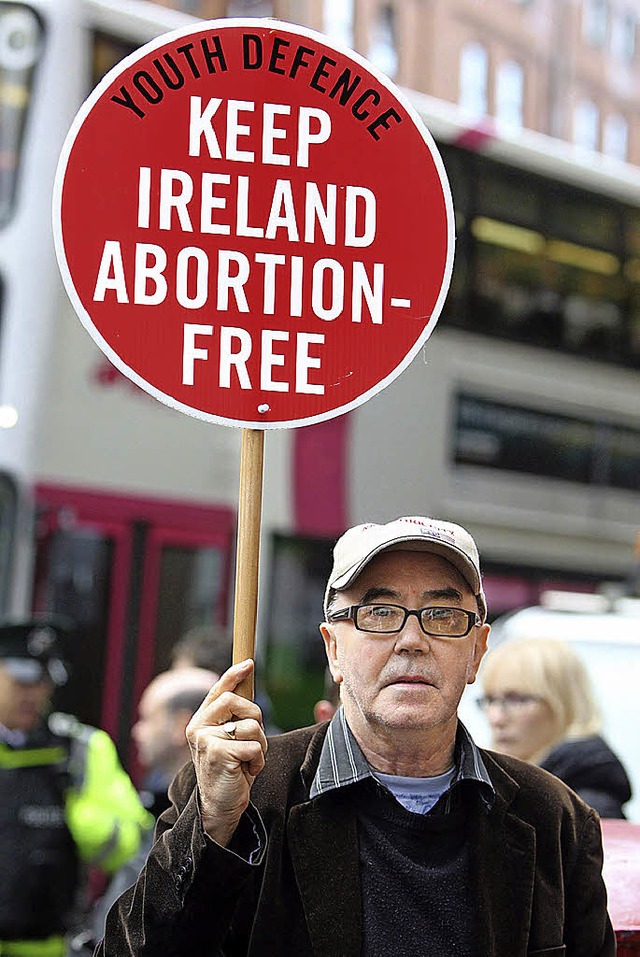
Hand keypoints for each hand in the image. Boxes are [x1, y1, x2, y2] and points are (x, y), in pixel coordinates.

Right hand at [186, 659, 267, 845]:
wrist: (220, 808)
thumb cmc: (229, 772)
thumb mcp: (229, 741)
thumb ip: (233, 718)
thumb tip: (245, 686)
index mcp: (200, 722)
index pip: (217, 691)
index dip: (233, 675)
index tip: (248, 664)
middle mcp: (198, 728)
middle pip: (237, 701)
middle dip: (256, 718)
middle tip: (253, 741)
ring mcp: (206, 740)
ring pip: (251, 725)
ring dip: (259, 745)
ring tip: (247, 761)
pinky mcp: (218, 753)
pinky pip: (254, 745)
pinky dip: (258, 760)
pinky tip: (246, 772)